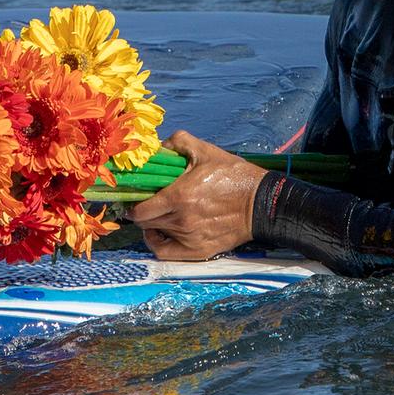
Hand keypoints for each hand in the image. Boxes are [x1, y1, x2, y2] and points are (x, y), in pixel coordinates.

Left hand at [128, 130, 266, 260]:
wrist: (261, 203)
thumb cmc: (233, 176)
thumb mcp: (206, 151)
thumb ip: (178, 142)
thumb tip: (158, 146)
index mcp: (180, 196)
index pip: (140, 208)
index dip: (132, 203)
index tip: (133, 196)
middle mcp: (182, 220)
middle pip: (144, 222)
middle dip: (140, 211)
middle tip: (144, 201)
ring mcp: (189, 238)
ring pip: (155, 234)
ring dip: (151, 223)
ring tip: (158, 211)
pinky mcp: (198, 250)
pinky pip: (165, 252)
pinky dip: (157, 243)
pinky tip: (160, 232)